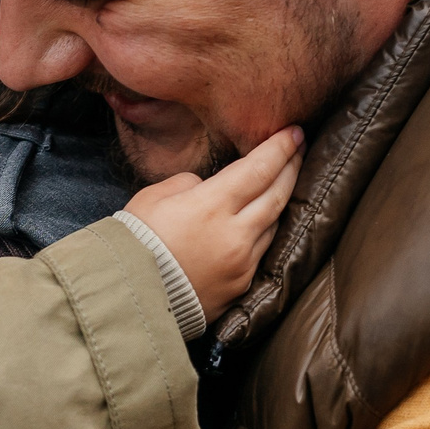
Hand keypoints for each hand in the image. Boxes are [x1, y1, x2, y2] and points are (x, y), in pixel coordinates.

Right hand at [123, 126, 304, 314]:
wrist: (129, 296)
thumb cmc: (133, 241)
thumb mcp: (153, 197)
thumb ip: (188, 184)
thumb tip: (207, 186)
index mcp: (212, 205)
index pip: (259, 169)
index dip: (280, 148)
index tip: (295, 132)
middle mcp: (235, 234)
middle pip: (277, 194)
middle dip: (291, 167)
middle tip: (300, 148)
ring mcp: (242, 263)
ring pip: (273, 223)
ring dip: (281, 199)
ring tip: (285, 180)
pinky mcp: (241, 285)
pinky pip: (261, 251)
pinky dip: (265, 230)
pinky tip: (265, 219)